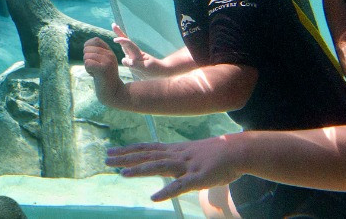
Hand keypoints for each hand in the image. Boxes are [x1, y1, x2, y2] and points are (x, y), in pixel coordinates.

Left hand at [83, 37, 125, 103]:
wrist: (113, 93)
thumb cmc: (104, 78)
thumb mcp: (102, 63)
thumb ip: (97, 53)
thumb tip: (85, 46)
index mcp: (109, 52)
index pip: (95, 40)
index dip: (88, 47)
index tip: (91, 58)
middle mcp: (110, 55)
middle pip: (87, 49)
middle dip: (86, 59)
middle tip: (95, 68)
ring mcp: (107, 61)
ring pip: (86, 56)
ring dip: (87, 66)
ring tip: (96, 72)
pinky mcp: (103, 69)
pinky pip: (87, 63)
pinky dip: (88, 70)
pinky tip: (95, 75)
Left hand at [106, 134, 244, 201]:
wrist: (238, 150)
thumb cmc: (217, 154)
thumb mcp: (192, 154)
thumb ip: (178, 160)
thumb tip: (166, 164)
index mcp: (175, 150)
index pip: (147, 148)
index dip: (129, 150)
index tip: (112, 151)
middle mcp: (177, 155)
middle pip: (147, 155)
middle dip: (126, 158)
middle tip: (106, 159)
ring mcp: (186, 166)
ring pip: (159, 167)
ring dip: (140, 171)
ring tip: (123, 174)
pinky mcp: (197, 178)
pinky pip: (180, 186)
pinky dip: (166, 191)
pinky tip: (154, 197)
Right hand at [112, 23, 162, 77]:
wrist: (161, 72)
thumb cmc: (154, 70)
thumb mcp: (146, 69)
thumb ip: (134, 65)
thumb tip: (123, 60)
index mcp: (138, 54)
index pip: (129, 45)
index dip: (122, 41)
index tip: (116, 40)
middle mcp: (134, 55)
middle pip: (125, 42)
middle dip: (119, 33)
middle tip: (113, 25)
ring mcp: (133, 58)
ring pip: (124, 47)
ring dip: (120, 39)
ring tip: (115, 29)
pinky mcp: (132, 63)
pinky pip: (126, 55)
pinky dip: (123, 48)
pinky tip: (122, 46)